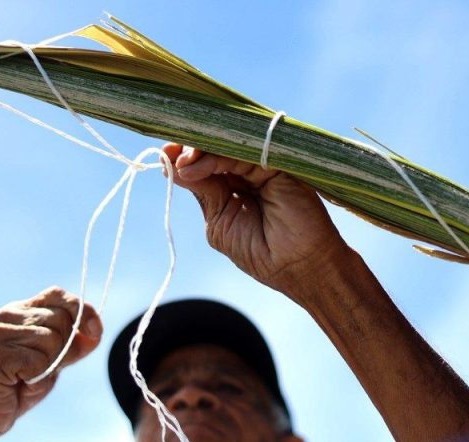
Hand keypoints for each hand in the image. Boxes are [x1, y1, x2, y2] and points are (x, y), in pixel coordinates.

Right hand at [0, 287, 101, 441]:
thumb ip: (72, 345)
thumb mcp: (51, 363)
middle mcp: (5, 315)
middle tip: (40, 369)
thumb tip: (95, 330)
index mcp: (18, 311)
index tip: (94, 330)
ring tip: (24, 377)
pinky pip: (37, 361)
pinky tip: (16, 383)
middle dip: (63, 349)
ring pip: (52, 340)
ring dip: (48, 366)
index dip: (81, 310)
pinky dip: (35, 378)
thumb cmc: (15, 389)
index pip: (57, 294)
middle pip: (61, 320)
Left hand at [162, 143, 350, 298]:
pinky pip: (245, 150)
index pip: (205, 164)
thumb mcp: (221, 222)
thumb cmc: (262, 254)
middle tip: (171, 153)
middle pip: (215, 149)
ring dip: (201, 151)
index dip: (185, 157)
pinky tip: (198, 165)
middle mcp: (249, 173)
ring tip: (183, 162)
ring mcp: (264, 166)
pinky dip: (218, 155)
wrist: (302, 267)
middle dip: (190, 149)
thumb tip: (174, 165)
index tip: (166, 154)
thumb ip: (204, 191)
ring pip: (228, 146)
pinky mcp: (279, 164)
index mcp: (233, 188)